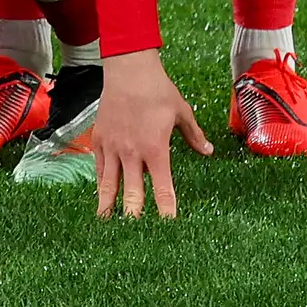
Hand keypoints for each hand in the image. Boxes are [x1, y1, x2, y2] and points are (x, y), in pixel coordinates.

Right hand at [89, 49, 212, 218]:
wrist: (128, 69)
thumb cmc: (158, 89)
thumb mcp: (181, 112)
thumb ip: (194, 135)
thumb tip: (208, 151)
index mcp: (156, 149)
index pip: (162, 188)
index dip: (166, 210)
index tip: (168, 227)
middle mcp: (132, 153)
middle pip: (132, 193)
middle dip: (133, 216)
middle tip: (133, 237)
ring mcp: (113, 147)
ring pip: (109, 185)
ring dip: (109, 206)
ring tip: (106, 225)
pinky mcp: (99, 140)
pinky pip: (99, 168)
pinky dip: (100, 184)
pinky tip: (100, 196)